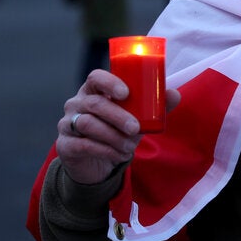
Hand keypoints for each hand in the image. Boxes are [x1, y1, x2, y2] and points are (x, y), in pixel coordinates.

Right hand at [55, 69, 180, 184]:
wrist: (97, 163)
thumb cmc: (117, 132)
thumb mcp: (137, 119)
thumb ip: (155, 106)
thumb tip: (174, 94)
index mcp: (93, 90)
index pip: (95, 77)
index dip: (109, 82)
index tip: (126, 93)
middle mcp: (76, 103)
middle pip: (95, 104)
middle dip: (118, 116)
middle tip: (136, 128)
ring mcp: (67, 123)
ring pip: (88, 124)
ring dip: (113, 136)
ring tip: (131, 146)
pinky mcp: (65, 144)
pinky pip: (83, 145)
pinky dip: (105, 150)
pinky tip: (119, 155)